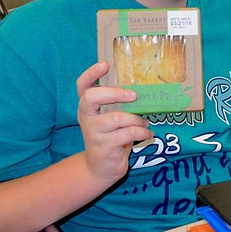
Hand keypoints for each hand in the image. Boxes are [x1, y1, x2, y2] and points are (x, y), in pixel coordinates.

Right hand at [76, 62, 153, 183]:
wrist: (101, 167)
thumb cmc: (110, 136)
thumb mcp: (111, 117)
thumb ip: (119, 104)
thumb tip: (144, 88)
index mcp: (87, 106)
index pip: (82, 85)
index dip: (91, 73)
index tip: (105, 64)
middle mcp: (86, 116)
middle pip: (91, 97)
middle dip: (114, 93)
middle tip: (134, 95)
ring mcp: (93, 132)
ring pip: (117, 118)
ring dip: (136, 119)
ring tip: (145, 122)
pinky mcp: (104, 146)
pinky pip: (127, 134)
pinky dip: (142, 132)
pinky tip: (148, 133)